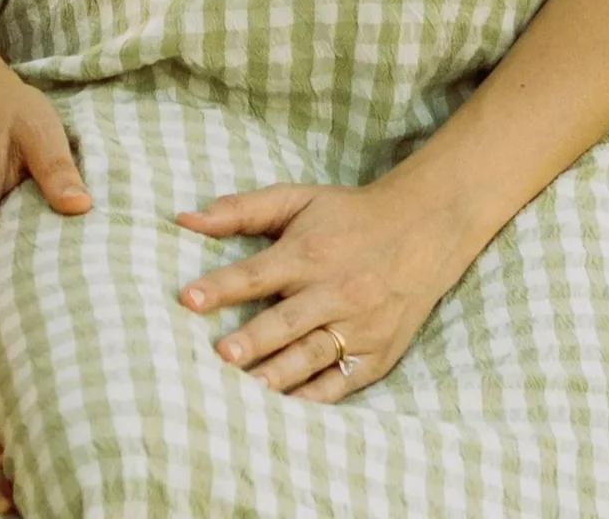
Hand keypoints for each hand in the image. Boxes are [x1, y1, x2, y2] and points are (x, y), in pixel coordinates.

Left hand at [174, 170, 477, 402]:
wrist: (424, 230)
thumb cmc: (348, 216)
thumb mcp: (297, 199)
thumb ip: (240, 210)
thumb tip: (183, 220)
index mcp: (308, 253)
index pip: (258, 273)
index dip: (222, 286)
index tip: (188, 299)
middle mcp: (334, 291)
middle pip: (287, 320)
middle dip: (254, 338)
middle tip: (221, 355)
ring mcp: (359, 326)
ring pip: (313, 355)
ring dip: (281, 374)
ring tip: (250, 390)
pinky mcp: (378, 354)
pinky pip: (342, 382)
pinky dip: (317, 398)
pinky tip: (290, 409)